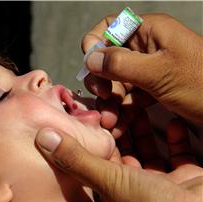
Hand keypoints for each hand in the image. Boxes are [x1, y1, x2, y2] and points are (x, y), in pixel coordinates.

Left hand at [35, 119, 202, 201]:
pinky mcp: (186, 179)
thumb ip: (77, 159)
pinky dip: (175, 138)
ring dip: (143, 129)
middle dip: (119, 128)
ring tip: (137, 106)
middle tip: (113, 104)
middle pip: (123, 152)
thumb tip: (43, 138)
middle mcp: (134, 191)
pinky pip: (178, 154)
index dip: (92, 137)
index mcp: (112, 194)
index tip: (89, 114)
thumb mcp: (109, 180)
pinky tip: (172, 121)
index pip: (96, 160)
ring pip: (148, 151)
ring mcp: (162, 186)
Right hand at [82, 14, 202, 124]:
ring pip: (116, 80)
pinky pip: (129, 96)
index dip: (95, 44)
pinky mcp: (152, 88)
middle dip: (101, 80)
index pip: (110, 26)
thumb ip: (121, 63)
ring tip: (110, 122)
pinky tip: (119, 126)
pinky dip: (122, 110)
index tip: (91, 67)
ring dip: (109, 101)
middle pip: (109, 57)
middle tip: (102, 98)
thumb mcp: (160, 73)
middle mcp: (147, 47)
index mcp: (150, 31)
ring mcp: (149, 69)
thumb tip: (90, 58)